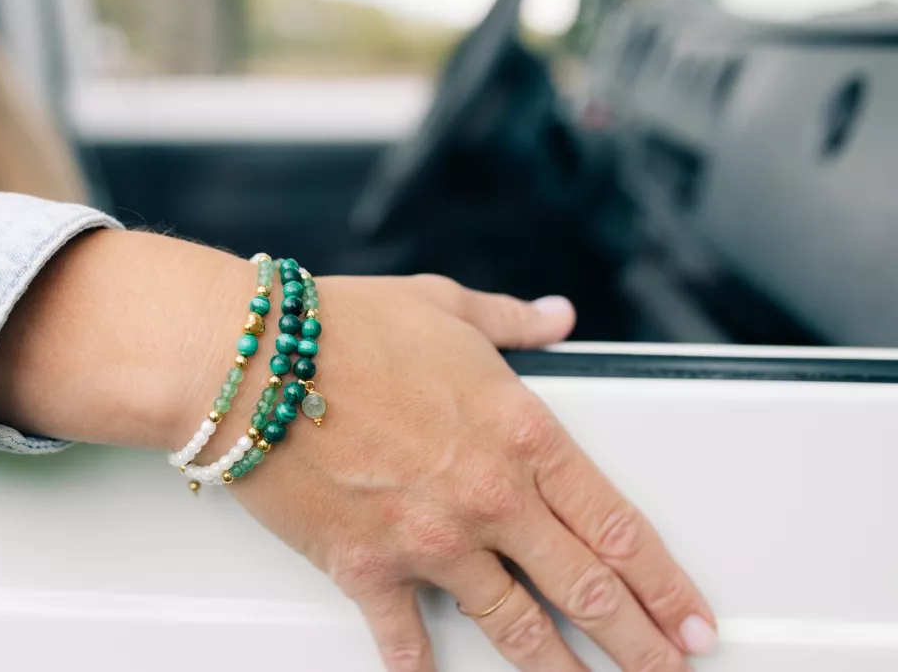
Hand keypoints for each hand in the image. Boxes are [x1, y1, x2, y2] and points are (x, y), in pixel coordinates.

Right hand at [0, 231, 715, 670]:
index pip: (616, 523)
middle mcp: (487, 495)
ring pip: (515, 626)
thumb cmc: (342, 329)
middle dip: (639, 639)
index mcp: (520, 432)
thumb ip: (513, 322)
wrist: (251, 362)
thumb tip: (555, 317)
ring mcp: (430, 540)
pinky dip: (421, 666)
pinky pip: (405, 636)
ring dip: (559, 668)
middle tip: (667, 667)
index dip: (665, 578)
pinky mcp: (368, 567)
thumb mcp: (446, 305)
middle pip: (585, 587)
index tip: (689, 610)